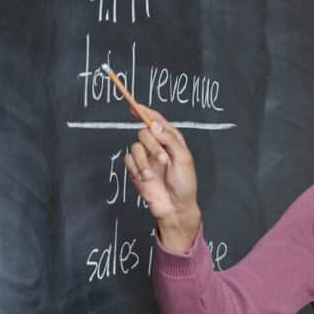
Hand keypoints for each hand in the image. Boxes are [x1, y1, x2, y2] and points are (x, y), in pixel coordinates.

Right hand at [124, 108, 200, 250]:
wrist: (174, 207)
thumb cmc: (184, 184)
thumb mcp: (183, 159)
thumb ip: (170, 140)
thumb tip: (155, 125)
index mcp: (171, 140)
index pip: (156, 120)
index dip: (145, 112)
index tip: (134, 106)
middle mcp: (157, 146)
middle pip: (144, 132)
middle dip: (151, 145)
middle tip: (162, 159)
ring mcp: (146, 158)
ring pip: (134, 147)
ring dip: (143, 161)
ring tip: (151, 175)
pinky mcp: (136, 169)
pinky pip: (128, 160)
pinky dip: (135, 169)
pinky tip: (145, 178)